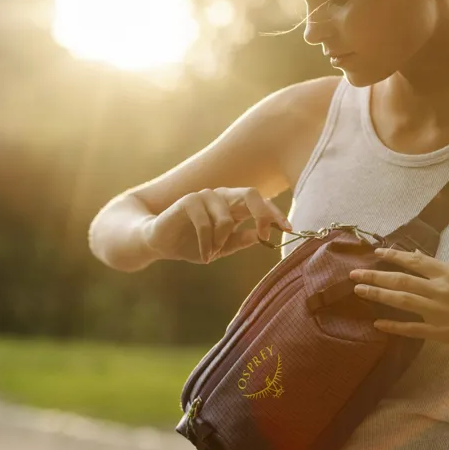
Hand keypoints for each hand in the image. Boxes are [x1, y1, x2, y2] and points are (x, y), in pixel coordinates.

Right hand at [143, 187, 291, 264]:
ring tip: (213, 254)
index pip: (259, 203)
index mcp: (232, 206)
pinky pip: (205, 224)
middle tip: (266, 235)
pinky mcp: (188, 201)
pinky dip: (208, 243)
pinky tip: (205, 255)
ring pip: (226, 218)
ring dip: (222, 241)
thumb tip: (262, 235)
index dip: (275, 214)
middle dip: (263, 213)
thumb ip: (241, 240)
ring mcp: (204, 196)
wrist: (159, 243)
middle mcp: (221, 197)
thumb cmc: (192, 244)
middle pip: (250, 194)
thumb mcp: (222, 247)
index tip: (289, 228)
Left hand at [349, 246, 448, 355]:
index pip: (415, 261)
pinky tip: (378, 323)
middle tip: (354, 274)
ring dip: (377, 295)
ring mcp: (440, 312)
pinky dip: (393, 326)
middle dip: (375, 276)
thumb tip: (415, 258)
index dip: (393, 257)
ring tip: (359, 291)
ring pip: (401, 301)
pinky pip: (412, 329)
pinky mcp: (441, 333)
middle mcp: (442, 289)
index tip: (376, 253)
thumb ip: (441, 269)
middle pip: (401, 280)